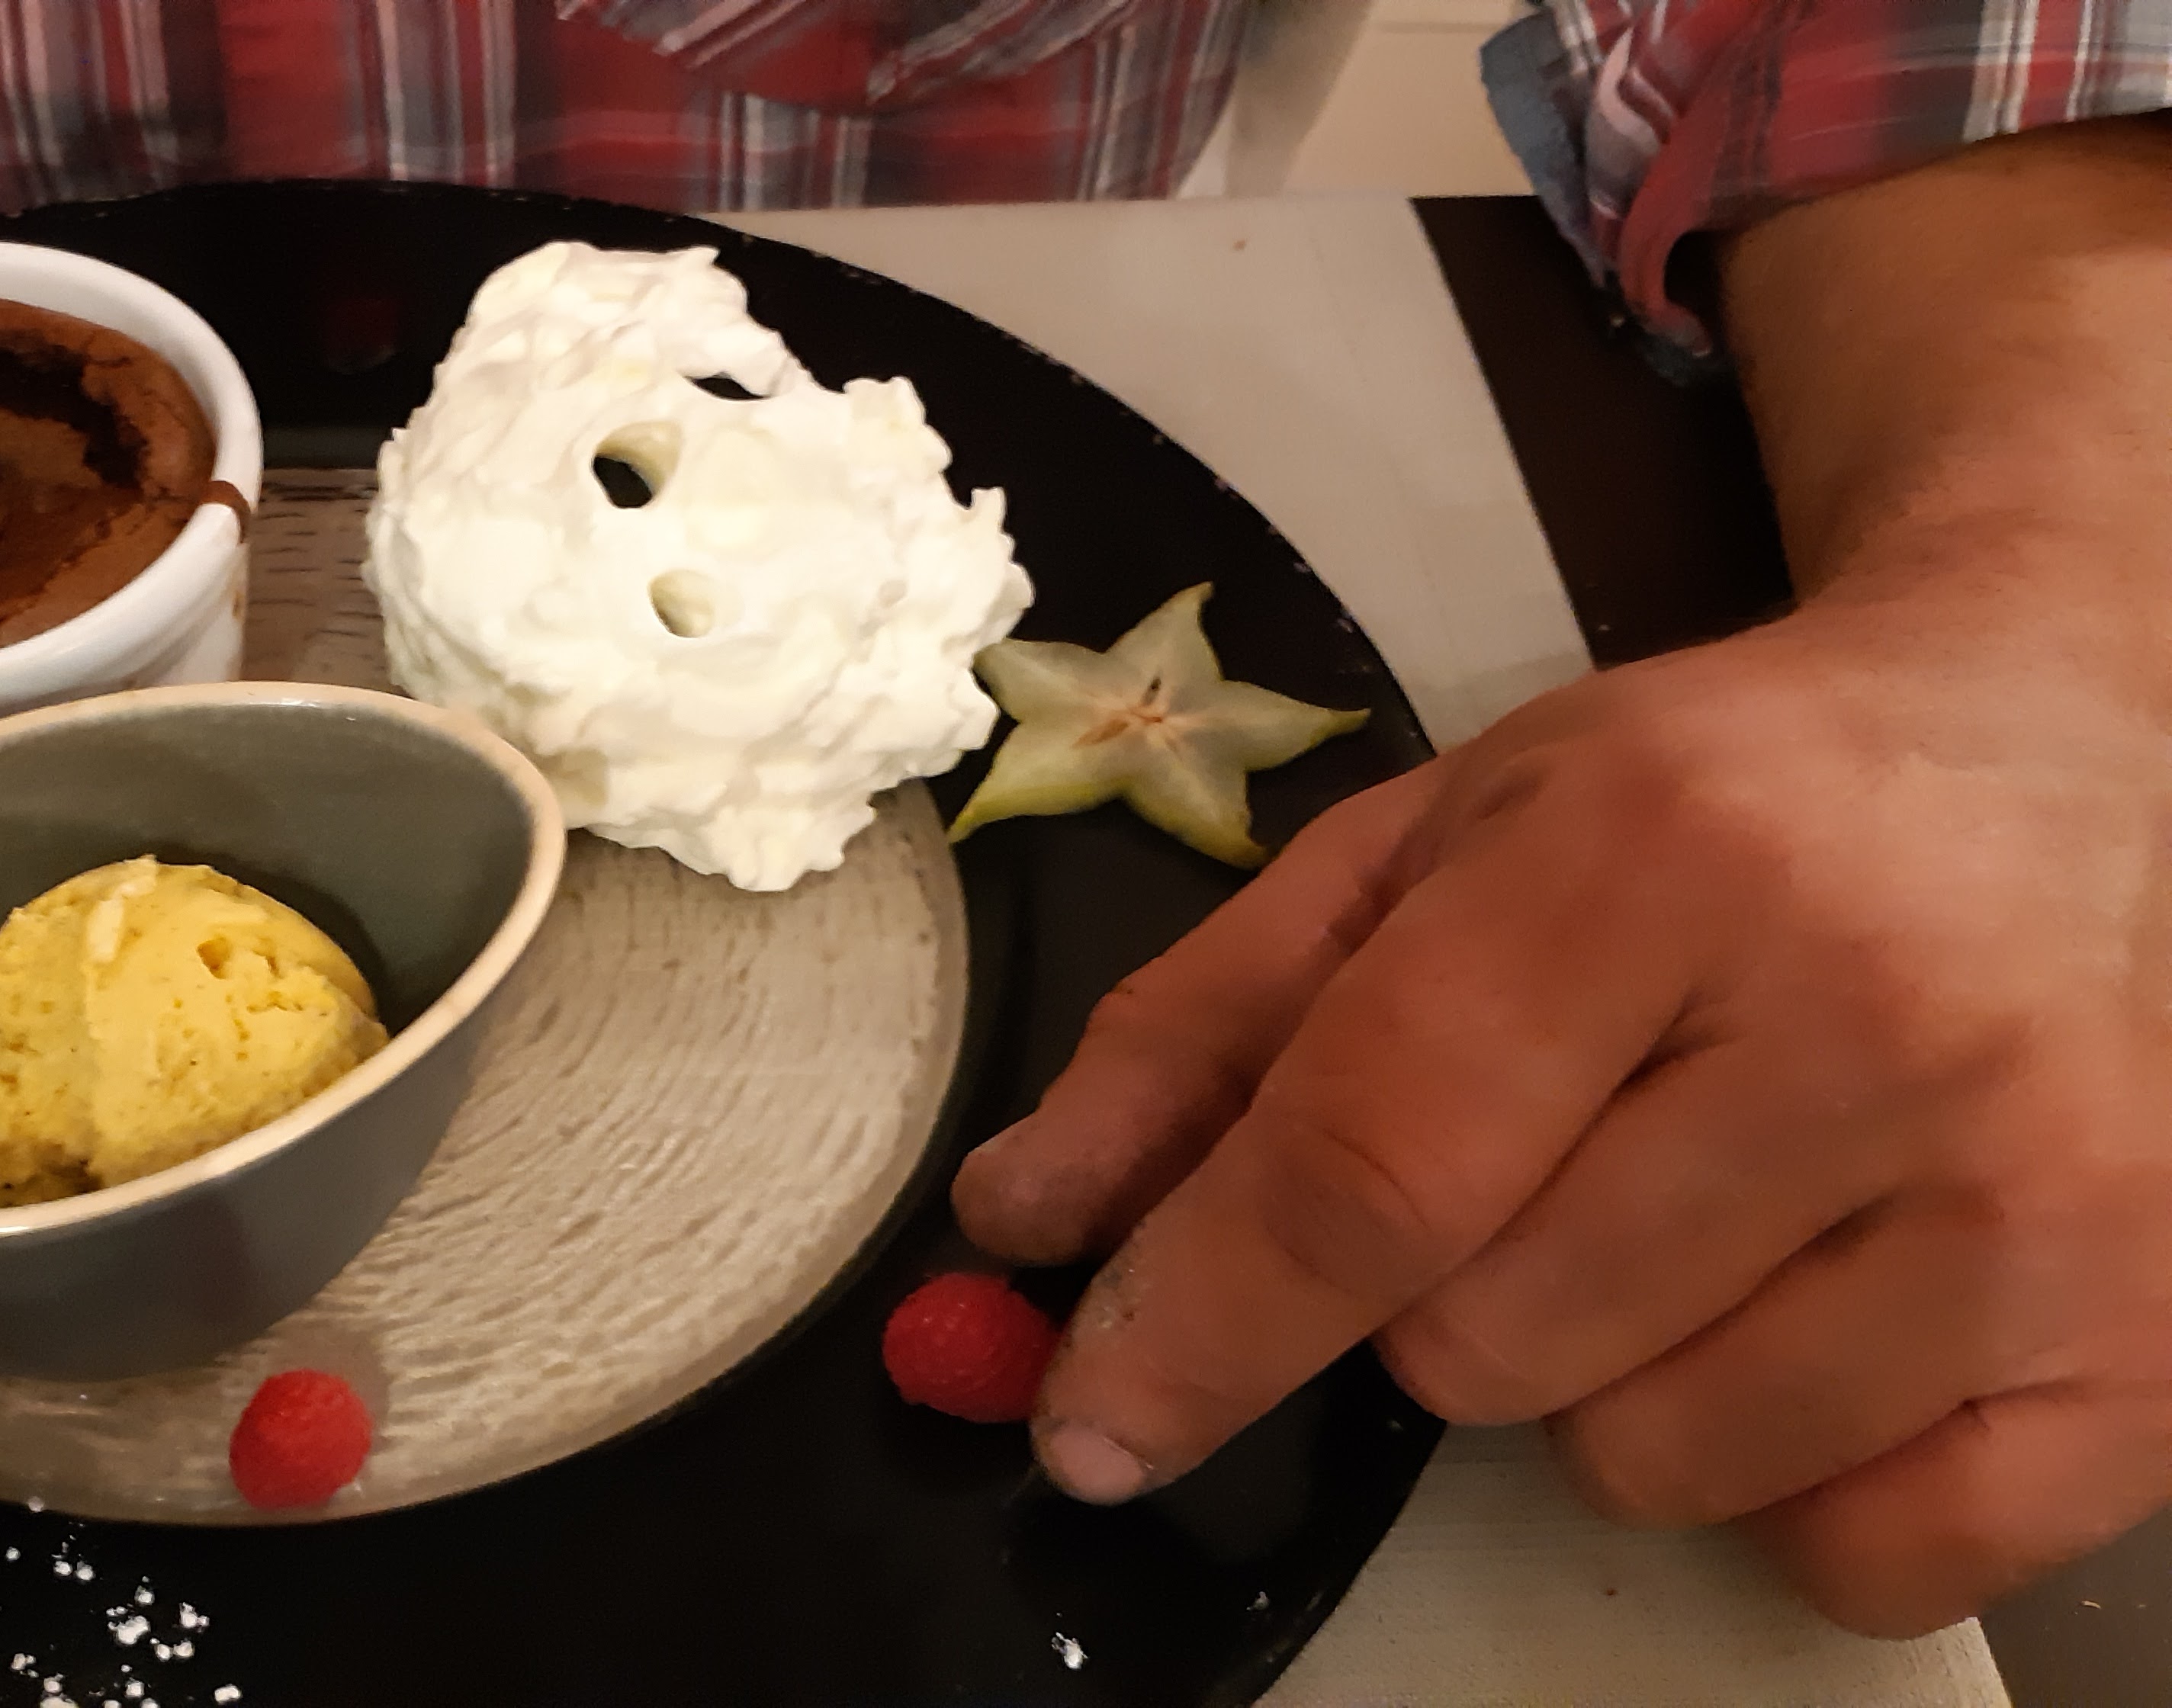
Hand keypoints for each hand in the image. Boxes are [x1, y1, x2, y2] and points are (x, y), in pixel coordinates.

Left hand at [950, 583, 2171, 1637]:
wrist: (2055, 744)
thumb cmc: (1709, 801)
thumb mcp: (1431, 845)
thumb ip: (1205, 1033)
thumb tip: (1017, 1223)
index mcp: (1657, 856)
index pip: (1364, 1168)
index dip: (1194, 1322)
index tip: (1088, 1424)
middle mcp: (1869, 1022)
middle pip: (1482, 1346)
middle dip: (1439, 1295)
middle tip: (1549, 1156)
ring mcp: (2037, 1197)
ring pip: (1648, 1460)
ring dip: (1606, 1382)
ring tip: (1696, 1207)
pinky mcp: (2144, 1341)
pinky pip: (1853, 1555)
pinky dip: (1789, 1477)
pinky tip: (1821, 1306)